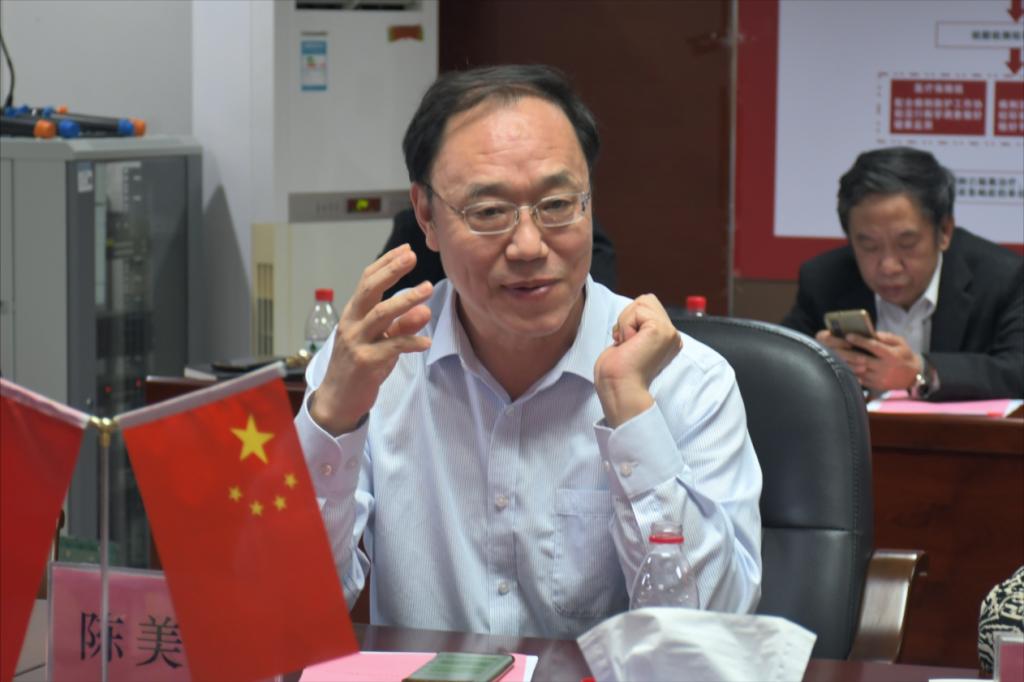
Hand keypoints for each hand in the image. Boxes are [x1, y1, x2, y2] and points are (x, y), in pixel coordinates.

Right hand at [309, 244, 432, 434]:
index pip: (367, 281)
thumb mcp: (382, 342)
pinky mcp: (365, 362)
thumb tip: (424, 310)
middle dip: (391, 271)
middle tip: (412, 257)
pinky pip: (391, 347)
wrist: (338, 400)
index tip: (406, 250)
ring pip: (381, 315)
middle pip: (370, 291)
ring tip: (428, 290)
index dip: (386, 264)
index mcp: (353, 314)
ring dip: (406, 301)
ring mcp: (357, 342)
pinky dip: (411, 342)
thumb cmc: (360, 367)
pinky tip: (427, 342)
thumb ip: (402, 326)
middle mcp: (352, 324)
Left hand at [594, 294, 681, 427]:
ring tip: (629, 344)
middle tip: (626, 344)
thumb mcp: (630, 341)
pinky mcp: (662, 330)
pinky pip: (637, 311)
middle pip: (645, 300)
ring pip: (641, 303)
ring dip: (625, 322)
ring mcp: (669, 332)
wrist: (618, 388)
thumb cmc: (617, 372)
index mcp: (666, 339)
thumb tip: (636, 311)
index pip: (647, 306)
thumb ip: (638, 326)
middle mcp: (672, 335)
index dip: (629, 320)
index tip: (626, 344)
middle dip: (627, 318)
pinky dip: (626, 325)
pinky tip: (629, 344)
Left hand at [815, 329, 921, 391]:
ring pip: (858, 370)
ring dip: (845, 363)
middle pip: (862, 359)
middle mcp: (885, 367)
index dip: (860, 341)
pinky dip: (849, 372)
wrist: (913, 375)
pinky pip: (859, 379)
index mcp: (891, 355)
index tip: (848, 335)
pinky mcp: (875, 385)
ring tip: (834, 355)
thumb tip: (867, 333)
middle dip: (847, 352)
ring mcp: (879, 378)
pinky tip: (840, 366)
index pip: (873, 346)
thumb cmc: (904, 354)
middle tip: (834, 345)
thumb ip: (884, 337)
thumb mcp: (899, 342)